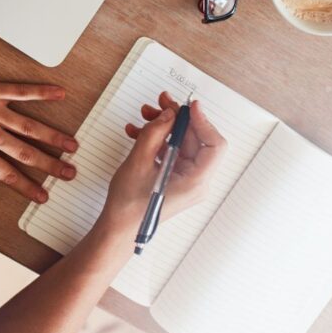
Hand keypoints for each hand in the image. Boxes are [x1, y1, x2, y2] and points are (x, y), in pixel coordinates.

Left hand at [0, 59, 78, 208]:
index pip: (6, 174)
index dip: (27, 187)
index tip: (43, 196)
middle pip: (25, 153)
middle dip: (50, 164)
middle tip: (70, 172)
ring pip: (29, 127)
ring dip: (53, 137)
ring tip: (72, 144)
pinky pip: (21, 92)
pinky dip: (41, 93)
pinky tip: (60, 94)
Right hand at [98, 92, 226, 237]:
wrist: (118, 228)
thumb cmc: (129, 207)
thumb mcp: (139, 162)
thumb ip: (155, 133)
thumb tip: (169, 114)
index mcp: (195, 183)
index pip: (214, 145)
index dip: (203, 121)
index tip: (189, 106)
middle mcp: (196, 182)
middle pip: (196, 141)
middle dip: (177, 120)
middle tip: (161, 103)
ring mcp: (185, 180)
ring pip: (182, 143)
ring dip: (163, 128)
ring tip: (144, 116)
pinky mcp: (174, 178)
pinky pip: (172, 152)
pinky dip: (157, 140)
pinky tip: (138, 132)